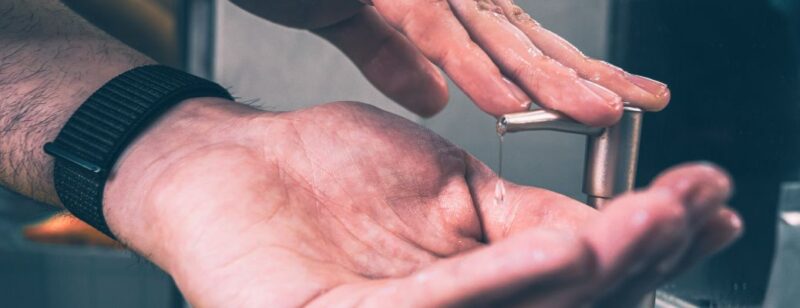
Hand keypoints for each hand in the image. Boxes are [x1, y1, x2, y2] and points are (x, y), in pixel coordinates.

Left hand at [103, 99, 738, 306]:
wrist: (234, 160)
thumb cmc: (331, 178)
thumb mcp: (450, 188)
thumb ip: (522, 219)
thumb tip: (609, 229)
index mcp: (464, 298)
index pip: (566, 290)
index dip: (636, 253)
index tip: (696, 206)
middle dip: (631, 262)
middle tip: (687, 214)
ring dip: (586, 273)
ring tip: (646, 228)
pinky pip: (434, 307)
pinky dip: (503, 280)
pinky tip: (559, 252)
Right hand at [232, 0, 670, 124]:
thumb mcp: (354, 20)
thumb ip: (395, 58)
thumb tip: (435, 100)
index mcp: (442, 5)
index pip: (519, 44)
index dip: (570, 72)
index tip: (620, 97)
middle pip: (525, 40)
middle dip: (584, 76)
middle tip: (641, 103)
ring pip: (494, 38)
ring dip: (547, 79)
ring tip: (598, 111)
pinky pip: (433, 32)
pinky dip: (470, 69)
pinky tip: (505, 104)